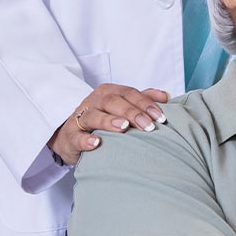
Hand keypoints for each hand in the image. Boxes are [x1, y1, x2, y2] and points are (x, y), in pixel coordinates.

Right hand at [48, 83, 169, 165]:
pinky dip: (85, 140)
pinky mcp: (70, 135)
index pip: (129, 93)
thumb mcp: (121, 107)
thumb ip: (142, 100)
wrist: (70, 135)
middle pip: (113, 102)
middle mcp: (94, 101)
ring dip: (109, 121)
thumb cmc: (102, 119)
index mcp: (109, 92)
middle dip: (132, 113)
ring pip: (94, 115)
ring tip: (123, 127)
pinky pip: (76, 136)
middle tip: (148, 126)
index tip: (160, 117)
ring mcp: (80, 117)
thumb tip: (166, 96)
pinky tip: (96, 143)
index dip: (145, 104)